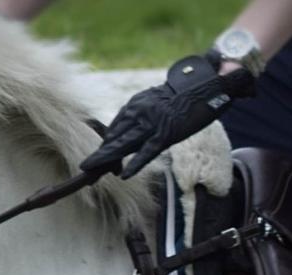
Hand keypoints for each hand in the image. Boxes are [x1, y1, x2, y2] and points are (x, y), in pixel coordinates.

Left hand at [81, 52, 255, 180]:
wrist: (206, 83)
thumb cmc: (184, 95)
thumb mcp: (158, 103)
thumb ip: (143, 115)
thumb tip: (130, 133)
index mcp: (137, 104)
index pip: (115, 127)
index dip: (106, 145)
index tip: (100, 160)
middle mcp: (140, 111)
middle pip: (114, 136)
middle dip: (100, 155)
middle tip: (85, 169)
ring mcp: (152, 122)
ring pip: (124, 144)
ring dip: (107, 159)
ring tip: (91, 172)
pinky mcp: (166, 132)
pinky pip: (147, 151)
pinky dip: (135, 163)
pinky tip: (123, 174)